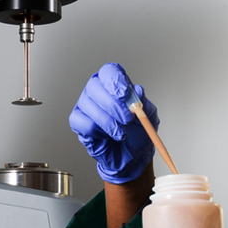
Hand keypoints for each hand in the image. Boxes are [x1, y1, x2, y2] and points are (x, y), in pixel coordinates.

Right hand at [69, 63, 159, 183]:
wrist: (132, 156)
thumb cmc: (138, 133)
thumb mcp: (149, 117)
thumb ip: (144, 103)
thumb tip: (137, 91)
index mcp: (114, 84)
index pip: (109, 72)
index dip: (115, 80)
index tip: (125, 94)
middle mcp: (97, 91)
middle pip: (95, 86)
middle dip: (113, 104)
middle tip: (128, 119)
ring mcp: (85, 105)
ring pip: (89, 106)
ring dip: (109, 122)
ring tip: (122, 134)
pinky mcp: (78, 122)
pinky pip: (83, 123)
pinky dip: (97, 132)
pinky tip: (106, 136)